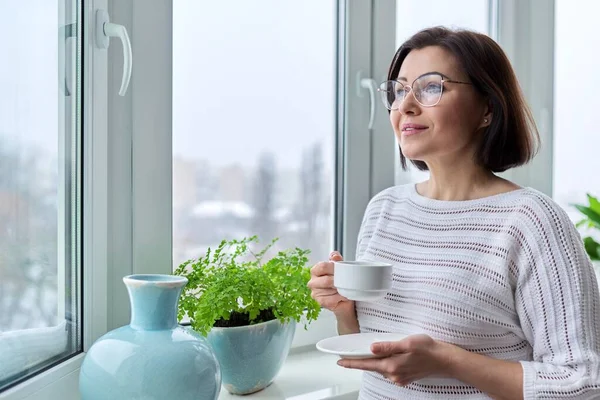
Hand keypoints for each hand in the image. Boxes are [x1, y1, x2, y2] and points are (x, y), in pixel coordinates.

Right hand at [307, 251, 354, 317]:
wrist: (345, 299)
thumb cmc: (340, 282)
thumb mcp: (340, 268)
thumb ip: (337, 260)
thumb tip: (334, 255)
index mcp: (315, 271)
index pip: (322, 266)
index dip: (333, 268)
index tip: (342, 270)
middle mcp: (312, 282)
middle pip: (326, 280)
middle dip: (339, 281)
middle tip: (347, 281)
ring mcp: (315, 293)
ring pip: (330, 290)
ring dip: (341, 290)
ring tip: (346, 289)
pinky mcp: (320, 302)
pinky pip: (331, 299)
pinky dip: (340, 297)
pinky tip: (344, 296)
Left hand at [337, 334, 451, 385]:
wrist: (445, 360)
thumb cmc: (428, 349)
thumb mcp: (407, 342)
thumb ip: (388, 346)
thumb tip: (372, 348)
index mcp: (392, 366)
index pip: (366, 364)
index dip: (352, 363)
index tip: (340, 362)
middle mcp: (394, 375)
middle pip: (372, 367)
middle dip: (360, 362)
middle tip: (348, 356)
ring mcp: (400, 378)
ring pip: (381, 369)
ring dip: (374, 362)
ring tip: (366, 354)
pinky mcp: (405, 377)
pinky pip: (390, 371)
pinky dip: (384, 365)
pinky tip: (386, 358)